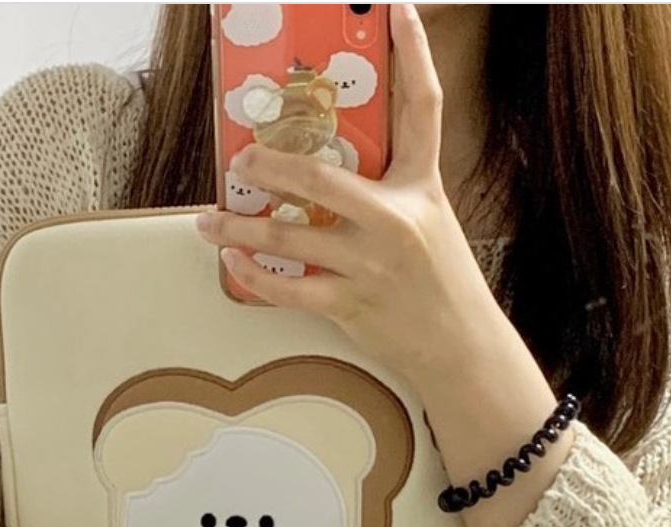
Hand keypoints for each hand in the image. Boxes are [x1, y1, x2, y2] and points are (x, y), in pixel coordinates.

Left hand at [194, 3, 516, 398]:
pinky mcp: (352, 305)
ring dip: (240, 229)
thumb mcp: (428, 223)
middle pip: (321, 176)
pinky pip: (289, 289)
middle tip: (239, 158)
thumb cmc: (441, 285)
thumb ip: (388, 194)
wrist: (461, 349)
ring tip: (209, 220)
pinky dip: (254, 278)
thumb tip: (327, 176)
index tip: (396, 10)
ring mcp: (371, 265)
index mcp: (422, 188)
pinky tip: (232, 265)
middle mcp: (396, 220)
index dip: (413, 53)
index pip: (423, 107)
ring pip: (290, 238)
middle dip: (268, 165)